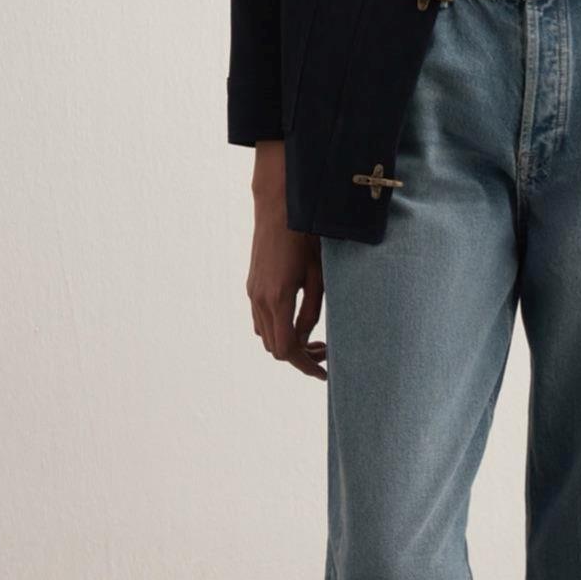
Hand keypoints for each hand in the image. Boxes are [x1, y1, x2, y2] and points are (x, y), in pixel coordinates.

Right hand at [245, 142, 327, 378]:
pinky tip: (297, 321)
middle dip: (300, 356)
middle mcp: (260, 299)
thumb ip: (311, 311)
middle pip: (275, 347)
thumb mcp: (319, 276)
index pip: (287, 350)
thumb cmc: (306, 237)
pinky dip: (278, 329)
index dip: (306, 365)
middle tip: (327, 353)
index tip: (325, 372)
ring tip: (315, 340)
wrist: (279, 207)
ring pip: (266, 335)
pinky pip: (261, 319)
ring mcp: (253, 292)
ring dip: (288, 343)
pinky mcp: (253, 285)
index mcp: (278, 299)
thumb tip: (306, 338)